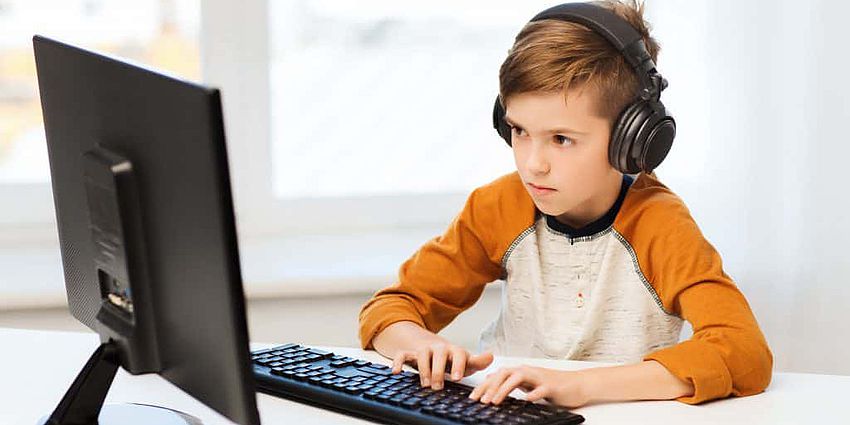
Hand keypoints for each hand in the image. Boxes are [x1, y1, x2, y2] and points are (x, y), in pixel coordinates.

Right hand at [390, 341, 493, 389]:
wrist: (432, 346)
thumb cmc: (451, 358)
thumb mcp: (465, 361)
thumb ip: (477, 361)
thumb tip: (491, 356)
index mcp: (453, 350)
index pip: (458, 353)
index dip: (457, 365)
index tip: (456, 378)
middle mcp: (438, 348)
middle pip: (438, 354)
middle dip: (438, 371)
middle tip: (438, 386)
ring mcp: (424, 350)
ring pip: (421, 354)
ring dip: (423, 370)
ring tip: (425, 384)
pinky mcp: (410, 353)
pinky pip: (402, 354)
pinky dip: (398, 362)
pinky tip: (396, 372)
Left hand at [468, 365, 588, 407]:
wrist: (577, 384)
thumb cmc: (553, 386)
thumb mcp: (529, 383)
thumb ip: (513, 382)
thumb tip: (493, 382)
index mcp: (521, 372)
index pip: (498, 375)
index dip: (484, 385)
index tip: (473, 397)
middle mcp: (528, 372)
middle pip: (504, 374)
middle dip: (490, 386)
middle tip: (480, 400)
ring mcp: (540, 378)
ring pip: (518, 378)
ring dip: (504, 389)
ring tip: (494, 401)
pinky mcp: (552, 386)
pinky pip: (541, 389)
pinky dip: (533, 394)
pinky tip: (526, 400)